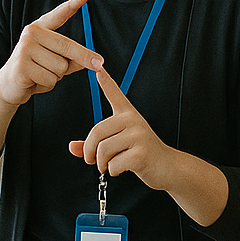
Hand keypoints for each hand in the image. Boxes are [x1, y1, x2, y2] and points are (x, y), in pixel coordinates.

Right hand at [0, 0, 101, 106]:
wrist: (8, 86)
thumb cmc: (36, 71)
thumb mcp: (59, 61)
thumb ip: (76, 58)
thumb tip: (96, 61)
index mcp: (40, 29)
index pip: (58, 16)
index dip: (71, 5)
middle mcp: (31, 34)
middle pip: (68, 47)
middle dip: (85, 59)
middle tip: (99, 64)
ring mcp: (24, 49)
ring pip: (61, 67)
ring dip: (56, 76)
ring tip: (40, 74)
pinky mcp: (21, 67)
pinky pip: (50, 79)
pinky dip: (47, 85)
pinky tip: (34, 81)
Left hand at [69, 69, 175, 187]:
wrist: (167, 167)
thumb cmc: (140, 154)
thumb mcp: (117, 146)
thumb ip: (93, 145)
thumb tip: (72, 147)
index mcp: (128, 116)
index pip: (116, 95)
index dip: (106, 82)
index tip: (98, 68)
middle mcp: (133, 121)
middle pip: (96, 133)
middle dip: (90, 152)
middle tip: (93, 160)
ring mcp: (139, 136)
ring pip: (103, 150)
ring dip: (101, 164)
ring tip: (108, 166)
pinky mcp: (141, 153)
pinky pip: (113, 164)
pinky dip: (113, 171)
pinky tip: (123, 169)